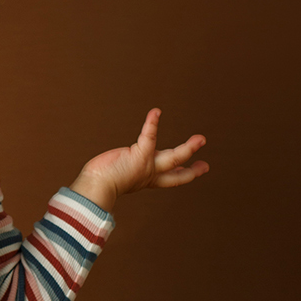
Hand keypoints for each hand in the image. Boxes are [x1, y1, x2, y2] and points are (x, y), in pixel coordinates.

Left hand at [70, 109, 208, 212]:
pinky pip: (150, 136)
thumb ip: (120, 172)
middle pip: (176, 174)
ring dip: (189, 148)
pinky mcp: (140, 155)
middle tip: (205, 166)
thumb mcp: (116, 177)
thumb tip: (107, 172)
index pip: (168, 179)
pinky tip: (156, 112)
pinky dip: (153, 123)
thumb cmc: (98, 182)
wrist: (94, 187)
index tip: (193, 171)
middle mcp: (149, 174)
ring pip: (174, 157)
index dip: (183, 175)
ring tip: (201, 139)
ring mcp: (147, 165)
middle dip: (192, 171)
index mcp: (145, 179)